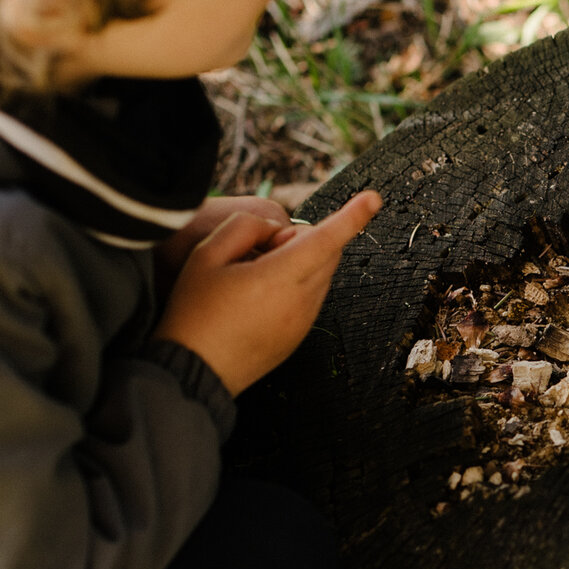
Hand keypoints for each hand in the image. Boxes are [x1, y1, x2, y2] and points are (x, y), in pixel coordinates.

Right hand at [153, 190, 383, 393]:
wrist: (194, 371)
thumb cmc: (194, 312)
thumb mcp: (205, 255)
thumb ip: (245, 227)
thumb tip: (277, 230)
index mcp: (279, 279)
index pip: (325, 240)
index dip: (351, 216)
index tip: (374, 198)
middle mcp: (301, 302)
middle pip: (327, 252)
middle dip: (303, 238)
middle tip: (259, 251)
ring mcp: (304, 321)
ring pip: (321, 273)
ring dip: (299, 261)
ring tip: (252, 278)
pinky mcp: (300, 334)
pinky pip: (311, 296)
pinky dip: (295, 284)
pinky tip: (256, 297)